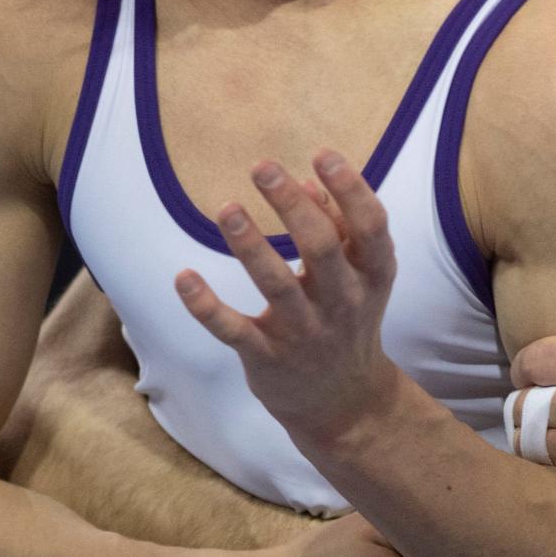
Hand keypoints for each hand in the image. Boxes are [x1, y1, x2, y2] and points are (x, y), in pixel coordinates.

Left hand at [174, 152, 399, 440]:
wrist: (343, 402)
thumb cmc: (347, 320)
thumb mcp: (359, 277)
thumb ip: (338, 228)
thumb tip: (305, 181)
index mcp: (370, 277)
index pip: (370, 227)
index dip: (351, 189)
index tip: (321, 154)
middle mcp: (342, 303)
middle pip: (322, 248)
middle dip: (291, 206)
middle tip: (262, 166)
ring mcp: (303, 333)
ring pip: (276, 286)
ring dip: (250, 246)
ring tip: (226, 208)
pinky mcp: (266, 357)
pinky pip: (233, 330)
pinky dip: (206, 306)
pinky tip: (184, 277)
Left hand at [511, 259, 555, 546]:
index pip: (532, 358)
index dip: (530, 365)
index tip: (543, 373)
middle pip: (522, 399)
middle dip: (530, 399)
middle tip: (547, 404)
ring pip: (527, 436)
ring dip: (534, 433)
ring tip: (554, 432)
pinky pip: (542, 468)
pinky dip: (550, 463)